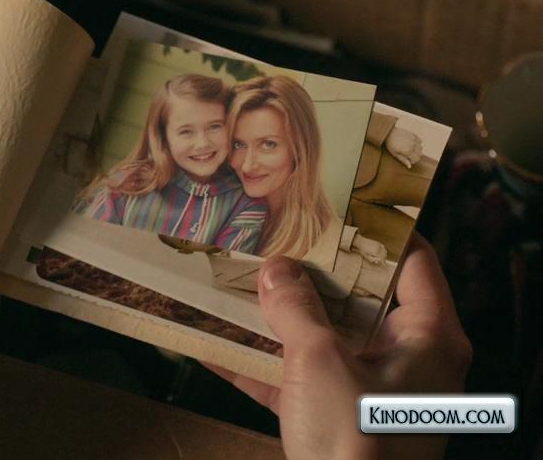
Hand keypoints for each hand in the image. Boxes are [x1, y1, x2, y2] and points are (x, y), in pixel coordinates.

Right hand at [206, 234, 470, 459]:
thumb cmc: (355, 442)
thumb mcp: (321, 362)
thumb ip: (296, 309)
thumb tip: (276, 269)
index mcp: (427, 337)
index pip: (413, 261)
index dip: (375, 229)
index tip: (333, 203)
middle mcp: (405, 360)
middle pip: (357, 299)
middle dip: (308, 272)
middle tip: (273, 238)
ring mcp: (368, 392)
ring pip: (320, 338)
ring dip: (275, 317)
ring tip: (234, 283)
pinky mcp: (334, 420)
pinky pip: (295, 380)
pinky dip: (258, 365)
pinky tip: (210, 345)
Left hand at [351, 233, 386, 264]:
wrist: (360, 242)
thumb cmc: (362, 250)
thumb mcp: (366, 256)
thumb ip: (372, 260)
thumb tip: (377, 262)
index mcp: (376, 252)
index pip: (382, 258)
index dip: (383, 262)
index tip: (383, 264)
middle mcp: (378, 248)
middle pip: (384, 255)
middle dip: (384, 259)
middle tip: (383, 262)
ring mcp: (379, 245)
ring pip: (384, 251)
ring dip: (385, 255)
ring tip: (383, 258)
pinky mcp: (378, 243)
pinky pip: (383, 247)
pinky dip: (384, 250)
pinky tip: (382, 252)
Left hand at [384, 127, 422, 168]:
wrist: (389, 133)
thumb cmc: (390, 144)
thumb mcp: (395, 154)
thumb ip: (403, 160)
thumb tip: (410, 166)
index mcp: (408, 151)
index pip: (417, 159)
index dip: (414, 161)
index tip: (409, 159)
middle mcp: (413, 145)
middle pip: (420, 154)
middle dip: (416, 155)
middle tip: (409, 154)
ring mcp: (414, 139)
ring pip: (421, 147)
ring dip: (417, 149)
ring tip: (409, 148)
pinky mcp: (414, 135)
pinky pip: (420, 141)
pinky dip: (417, 143)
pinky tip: (411, 143)